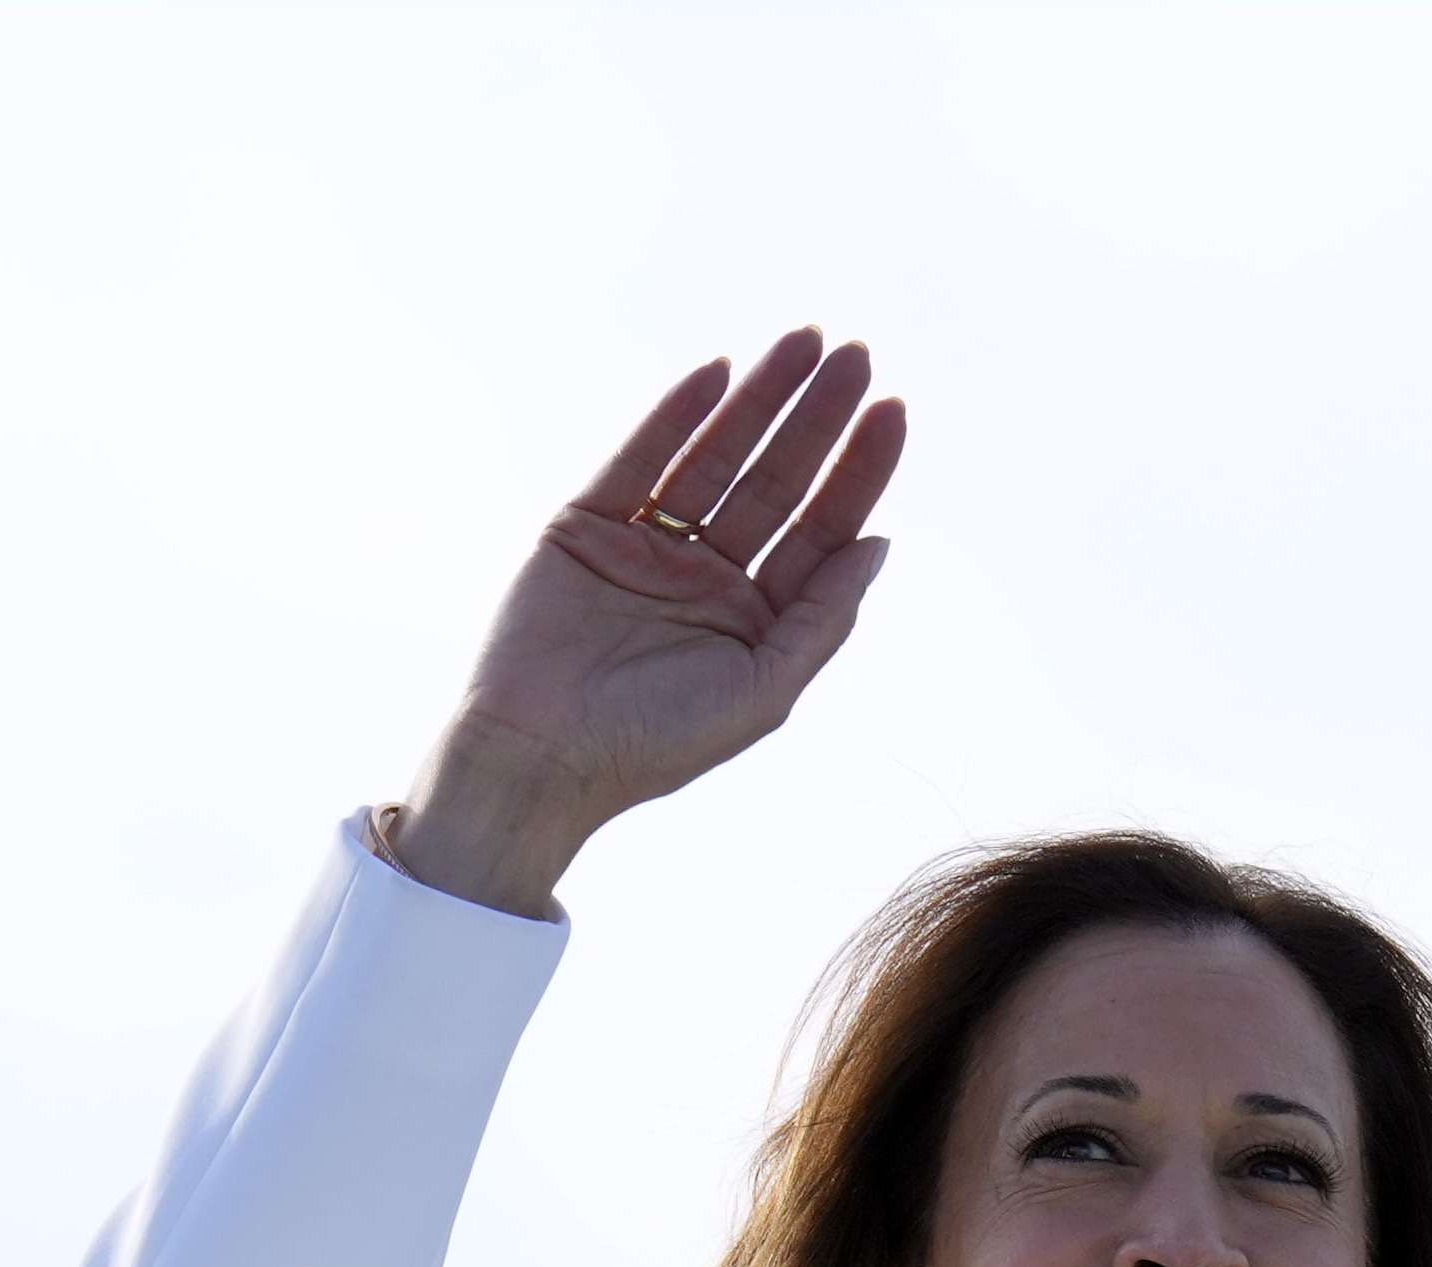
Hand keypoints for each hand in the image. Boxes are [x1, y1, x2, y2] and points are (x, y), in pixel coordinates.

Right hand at [385, 336, 908, 917]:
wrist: (539, 758)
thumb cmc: (654, 744)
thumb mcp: (763, 689)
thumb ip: (822, 618)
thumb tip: (879, 544)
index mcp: (757, 618)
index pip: (822, 529)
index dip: (858, 470)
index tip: (893, 409)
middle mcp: (708, 575)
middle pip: (777, 480)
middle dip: (817, 418)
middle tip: (856, 354)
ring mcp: (648, 545)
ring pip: (716, 457)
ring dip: (759, 398)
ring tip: (804, 343)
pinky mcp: (587, 524)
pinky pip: (639, 458)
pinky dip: (676, 414)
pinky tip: (718, 372)